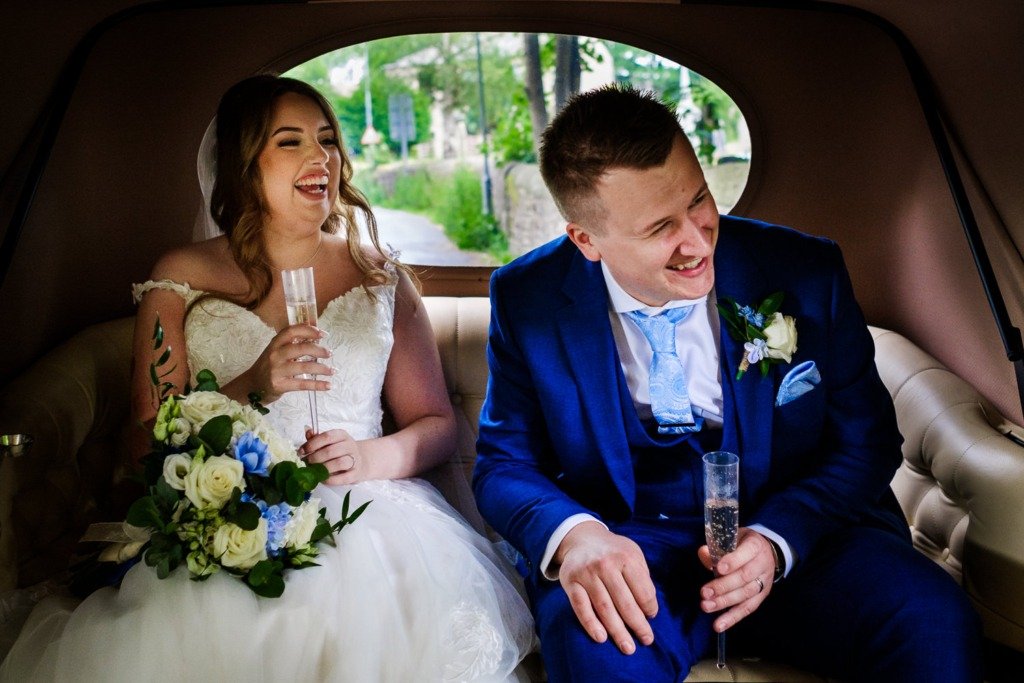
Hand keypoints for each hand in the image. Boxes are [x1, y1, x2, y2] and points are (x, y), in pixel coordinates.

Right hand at [244, 324, 332, 402]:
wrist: (252, 386)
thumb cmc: (269, 366)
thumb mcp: (276, 351)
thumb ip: (292, 344)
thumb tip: (316, 336)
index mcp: (275, 344)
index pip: (291, 331)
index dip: (308, 330)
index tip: (322, 334)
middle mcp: (275, 355)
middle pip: (300, 348)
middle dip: (318, 350)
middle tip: (330, 353)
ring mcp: (277, 370)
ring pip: (304, 367)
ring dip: (322, 368)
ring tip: (332, 370)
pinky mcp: (280, 385)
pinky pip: (302, 384)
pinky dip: (317, 385)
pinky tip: (328, 385)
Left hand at [301, 427, 363, 483]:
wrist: (360, 462)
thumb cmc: (339, 451)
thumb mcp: (329, 442)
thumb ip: (317, 438)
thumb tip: (307, 431)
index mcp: (342, 435)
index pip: (327, 436)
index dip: (312, 444)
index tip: (301, 452)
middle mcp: (350, 445)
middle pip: (331, 451)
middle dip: (315, 458)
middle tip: (306, 463)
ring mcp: (355, 459)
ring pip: (339, 463)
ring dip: (323, 468)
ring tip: (314, 471)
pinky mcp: (356, 474)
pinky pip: (343, 478)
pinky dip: (330, 480)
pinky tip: (323, 479)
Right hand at [555, 522, 658, 654]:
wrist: (582, 538)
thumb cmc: (613, 551)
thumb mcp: (632, 553)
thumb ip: (642, 577)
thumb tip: (649, 609)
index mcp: (626, 557)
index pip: (642, 590)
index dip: (650, 607)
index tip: (651, 617)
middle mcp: (605, 564)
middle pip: (624, 602)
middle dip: (637, 625)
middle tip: (646, 640)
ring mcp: (586, 573)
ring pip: (604, 607)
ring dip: (617, 631)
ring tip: (628, 647)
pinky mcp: (570, 582)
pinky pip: (581, 607)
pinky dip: (590, 624)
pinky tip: (601, 638)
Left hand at [697, 528, 775, 632]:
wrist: (767, 552)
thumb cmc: (742, 545)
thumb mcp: (731, 539)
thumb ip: (716, 547)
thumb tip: (703, 553)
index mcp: (756, 545)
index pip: (747, 552)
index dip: (733, 561)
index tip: (718, 568)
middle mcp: (762, 564)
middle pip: (744, 577)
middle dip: (723, 586)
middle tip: (705, 592)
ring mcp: (764, 582)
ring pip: (746, 594)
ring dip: (724, 602)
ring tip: (706, 606)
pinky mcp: (761, 597)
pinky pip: (747, 608)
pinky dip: (732, 618)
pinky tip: (719, 625)